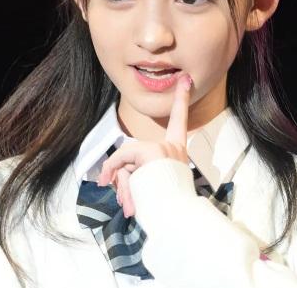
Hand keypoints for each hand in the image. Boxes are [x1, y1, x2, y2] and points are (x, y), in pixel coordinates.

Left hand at [97, 73, 192, 216]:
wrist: (177, 218)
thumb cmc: (166, 209)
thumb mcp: (150, 187)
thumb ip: (134, 174)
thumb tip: (110, 179)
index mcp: (178, 152)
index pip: (180, 121)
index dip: (182, 99)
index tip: (186, 79)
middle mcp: (173, 147)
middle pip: (133, 152)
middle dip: (121, 177)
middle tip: (120, 198)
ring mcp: (163, 148)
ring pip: (126, 159)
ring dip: (121, 184)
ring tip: (131, 206)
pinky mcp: (151, 152)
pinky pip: (123, 158)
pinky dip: (116, 173)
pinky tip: (128, 199)